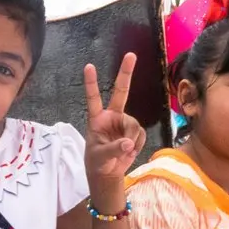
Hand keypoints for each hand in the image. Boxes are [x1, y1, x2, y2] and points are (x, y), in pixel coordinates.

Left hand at [83, 52, 146, 197]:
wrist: (108, 173)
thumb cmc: (97, 162)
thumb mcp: (100, 156)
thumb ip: (113, 148)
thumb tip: (127, 143)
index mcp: (97, 119)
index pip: (93, 98)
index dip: (91, 83)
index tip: (88, 66)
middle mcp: (112, 116)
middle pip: (121, 92)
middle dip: (126, 73)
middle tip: (131, 55)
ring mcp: (124, 123)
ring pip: (134, 124)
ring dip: (131, 139)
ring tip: (123, 150)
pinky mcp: (134, 132)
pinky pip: (140, 135)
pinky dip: (137, 144)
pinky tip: (129, 150)